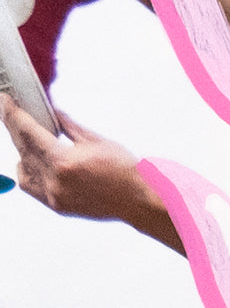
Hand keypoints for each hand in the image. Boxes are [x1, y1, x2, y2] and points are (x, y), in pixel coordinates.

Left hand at [0, 96, 146, 220]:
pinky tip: (34, 162)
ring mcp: (55, 195)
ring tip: (28, 139)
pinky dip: (29, 172)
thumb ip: (69, 126)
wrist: (139, 201)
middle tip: (12, 114)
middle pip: (22, 148)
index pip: (27, 131)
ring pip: (23, 168)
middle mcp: (54, 180)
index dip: (12, 114)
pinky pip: (32, 187)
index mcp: (63, 161)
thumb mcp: (97, 141)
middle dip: (16, 129)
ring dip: (22, 151)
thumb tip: (51, 111)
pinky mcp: (58, 206)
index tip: (5, 101)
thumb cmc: (125, 172)